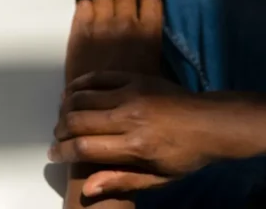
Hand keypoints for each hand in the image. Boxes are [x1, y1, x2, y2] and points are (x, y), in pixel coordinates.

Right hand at [51, 72, 227, 197]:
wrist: (212, 122)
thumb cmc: (186, 155)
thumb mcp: (159, 178)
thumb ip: (121, 181)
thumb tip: (87, 189)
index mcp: (135, 146)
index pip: (84, 147)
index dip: (62, 152)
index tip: (54, 155)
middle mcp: (128, 117)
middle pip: (77, 120)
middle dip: (60, 131)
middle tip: (58, 138)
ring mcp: (130, 93)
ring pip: (82, 97)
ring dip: (65, 109)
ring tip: (63, 119)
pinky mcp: (133, 77)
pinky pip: (96, 77)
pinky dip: (78, 85)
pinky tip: (71, 94)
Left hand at [65, 0, 162, 84]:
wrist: (100, 106)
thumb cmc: (131, 93)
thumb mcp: (154, 70)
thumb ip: (151, 44)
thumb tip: (147, 26)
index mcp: (149, 34)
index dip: (144, 0)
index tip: (140, 6)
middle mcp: (126, 25)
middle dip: (122, 2)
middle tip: (119, 14)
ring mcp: (101, 26)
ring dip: (103, 5)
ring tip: (102, 18)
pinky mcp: (80, 30)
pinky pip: (83, 5)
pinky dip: (86, 10)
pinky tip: (88, 22)